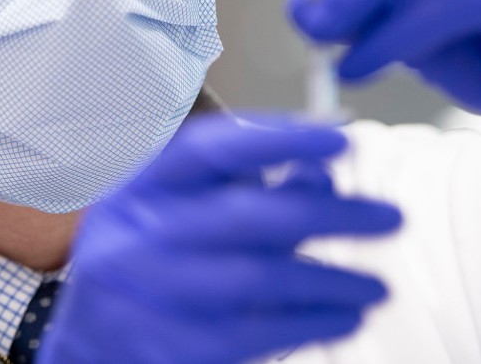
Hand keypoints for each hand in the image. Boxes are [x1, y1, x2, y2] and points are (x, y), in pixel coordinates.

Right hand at [38, 115, 400, 363]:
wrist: (90, 341)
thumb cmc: (155, 258)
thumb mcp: (187, 207)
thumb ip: (249, 184)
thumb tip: (324, 169)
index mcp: (145, 184)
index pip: (212, 148)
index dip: (280, 138)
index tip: (344, 138)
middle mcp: (137, 231)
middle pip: (243, 216)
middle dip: (328, 215)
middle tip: (391, 218)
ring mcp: (147, 292)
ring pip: (253, 281)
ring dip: (328, 281)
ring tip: (379, 285)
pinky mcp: (166, 346)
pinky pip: (250, 335)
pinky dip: (306, 325)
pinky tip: (344, 318)